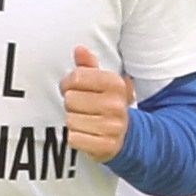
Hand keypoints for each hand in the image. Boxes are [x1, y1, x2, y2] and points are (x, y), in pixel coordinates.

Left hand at [63, 44, 132, 162]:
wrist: (127, 135)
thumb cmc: (108, 104)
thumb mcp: (103, 82)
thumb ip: (89, 65)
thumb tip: (79, 50)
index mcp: (116, 84)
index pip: (76, 77)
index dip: (68, 83)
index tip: (74, 89)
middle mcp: (116, 104)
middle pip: (70, 99)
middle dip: (71, 104)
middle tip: (81, 108)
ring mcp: (112, 126)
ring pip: (70, 120)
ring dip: (73, 121)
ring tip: (85, 120)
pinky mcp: (105, 146)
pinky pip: (73, 138)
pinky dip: (75, 137)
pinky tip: (86, 134)